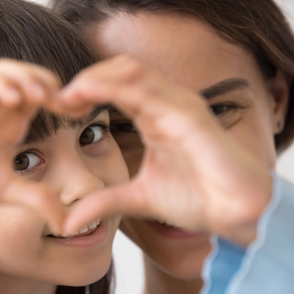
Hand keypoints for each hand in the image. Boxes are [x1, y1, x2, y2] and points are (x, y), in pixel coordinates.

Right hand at [0, 59, 65, 232]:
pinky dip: (2, 84)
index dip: (66, 100)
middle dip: (51, 83)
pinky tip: (13, 103)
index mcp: (15, 122)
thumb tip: (67, 227)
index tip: (81, 112)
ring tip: (41, 98)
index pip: (45, 96)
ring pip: (8, 69)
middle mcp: (1, 108)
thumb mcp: (12, 192)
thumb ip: (40, 201)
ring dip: (27, 78)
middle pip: (31, 75)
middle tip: (62, 103)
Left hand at [58, 55, 272, 244]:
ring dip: (94, 78)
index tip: (59, 109)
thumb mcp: (137, 199)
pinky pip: (148, 92)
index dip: (85, 92)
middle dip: (85, 78)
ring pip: (132, 71)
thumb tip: (67, 223)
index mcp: (155, 117)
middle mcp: (167, 104)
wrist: (235, 212)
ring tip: (67, 97)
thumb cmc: (196, 198)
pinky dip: (113, 88)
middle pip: (120, 70)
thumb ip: (104, 203)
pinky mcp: (190, 117)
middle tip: (58, 100)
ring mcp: (180, 106)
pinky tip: (88, 96)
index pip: (116, 86)